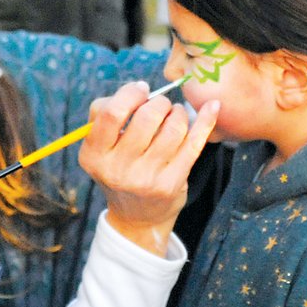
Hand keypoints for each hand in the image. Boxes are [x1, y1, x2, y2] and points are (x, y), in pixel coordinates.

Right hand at [78, 82, 219, 254]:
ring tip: (176, 115)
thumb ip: (106, 114)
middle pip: (147, 117)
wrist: (137, 217)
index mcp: (94, 155)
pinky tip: (212, 107)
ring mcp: (146, 178)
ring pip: (173, 128)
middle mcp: (118, 169)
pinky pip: (194, 143)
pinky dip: (205, 121)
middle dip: (160, 102)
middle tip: (162, 106)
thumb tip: (140, 89)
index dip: (130, 94)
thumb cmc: (121, 168)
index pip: (111, 113)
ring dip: (179, 113)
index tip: (143, 90)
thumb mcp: (101, 148)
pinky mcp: (171, 183)